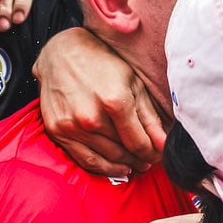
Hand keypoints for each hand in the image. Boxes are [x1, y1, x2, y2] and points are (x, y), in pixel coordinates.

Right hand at [37, 28, 166, 177]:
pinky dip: (103, 168)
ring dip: (125, 165)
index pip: (139, 142)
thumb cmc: (103, 63)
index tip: (160, 153)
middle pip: (124, 152)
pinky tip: (117, 168)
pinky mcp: (58, 131)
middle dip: (141, 159)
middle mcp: (92, 118)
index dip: (153, 152)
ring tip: (136, 164)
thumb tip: (164, 143)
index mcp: (115, 102)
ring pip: (106, 159)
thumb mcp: (133, 83)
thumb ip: (149, 116)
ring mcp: (72, 126)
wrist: (61, 54)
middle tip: (150, 159)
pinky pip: (84, 159)